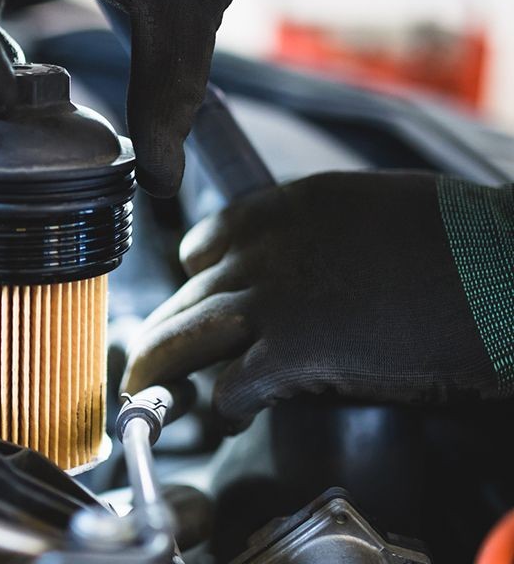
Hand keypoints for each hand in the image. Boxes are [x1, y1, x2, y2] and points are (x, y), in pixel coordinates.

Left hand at [122, 172, 511, 430]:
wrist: (507, 268)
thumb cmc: (462, 244)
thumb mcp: (372, 212)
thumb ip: (319, 236)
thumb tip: (299, 271)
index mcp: (284, 207)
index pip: (203, 244)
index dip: (193, 282)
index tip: (193, 306)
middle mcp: (265, 247)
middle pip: (185, 296)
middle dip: (163, 334)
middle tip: (149, 365)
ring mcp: (274, 297)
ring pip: (184, 337)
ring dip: (162, 371)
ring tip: (150, 397)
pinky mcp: (296, 350)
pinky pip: (230, 386)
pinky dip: (222, 408)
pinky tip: (229, 418)